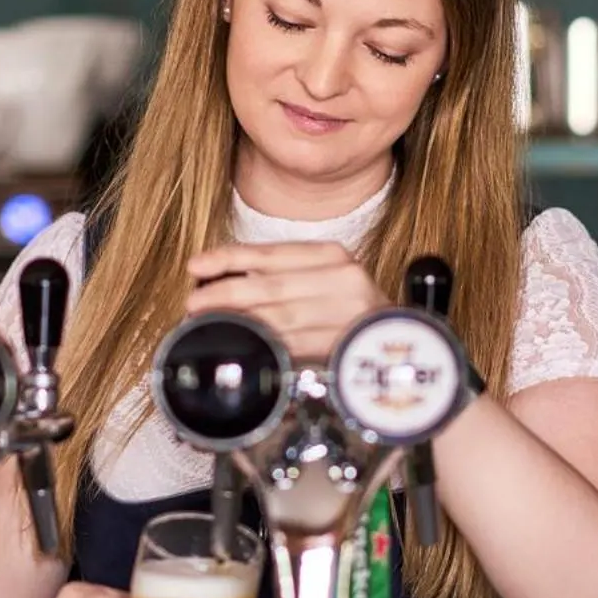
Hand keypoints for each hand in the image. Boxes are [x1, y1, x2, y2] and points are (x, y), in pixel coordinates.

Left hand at [185, 240, 388, 360]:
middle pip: (269, 284)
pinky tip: (244, 345)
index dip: (229, 258)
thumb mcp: (325, 279)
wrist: (403, 339)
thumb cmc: (353, 310)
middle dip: (225, 294)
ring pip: (278, 316)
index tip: (197, 265)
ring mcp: (347, 311)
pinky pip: (295, 344)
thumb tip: (227, 281)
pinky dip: (265, 344)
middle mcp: (342, 277)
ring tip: (209, 324)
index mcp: (332, 254)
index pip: (270, 252)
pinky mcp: (346, 341)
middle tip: (194, 303)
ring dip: (238, 322)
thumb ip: (284, 276)